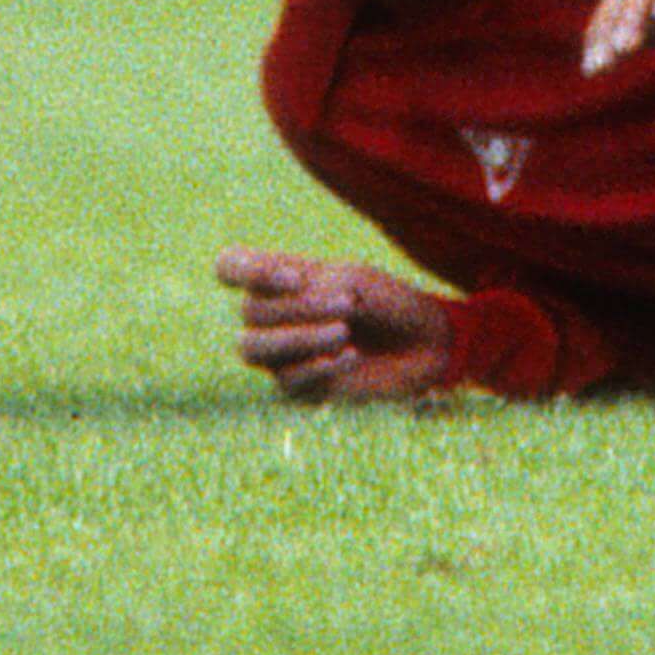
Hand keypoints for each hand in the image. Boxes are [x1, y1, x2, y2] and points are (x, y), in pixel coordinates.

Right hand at [216, 248, 459, 401]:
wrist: (426, 345)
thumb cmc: (388, 303)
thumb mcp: (352, 283)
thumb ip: (308, 291)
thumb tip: (269, 313)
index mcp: (281, 279)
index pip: (229, 267)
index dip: (246, 271)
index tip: (294, 277)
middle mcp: (273, 316)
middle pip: (248, 311)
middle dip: (299, 308)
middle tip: (348, 305)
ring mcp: (282, 354)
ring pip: (251, 349)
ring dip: (298, 338)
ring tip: (343, 333)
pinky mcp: (299, 388)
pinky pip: (286, 380)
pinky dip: (319, 366)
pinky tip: (351, 358)